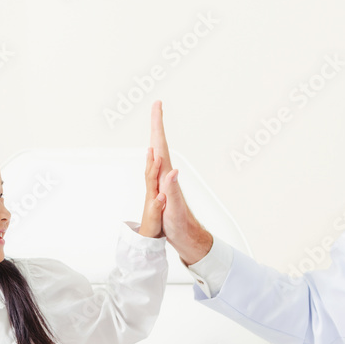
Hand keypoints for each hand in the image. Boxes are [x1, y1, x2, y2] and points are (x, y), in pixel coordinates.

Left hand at [138, 146, 165, 237]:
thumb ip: (158, 205)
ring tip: (152, 154)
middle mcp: (150, 194)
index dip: (154, 167)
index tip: (157, 156)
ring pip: (150, 176)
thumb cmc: (151, 228)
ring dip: (151, 164)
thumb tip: (161, 194)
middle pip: (149, 173)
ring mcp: (151, 196)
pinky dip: (154, 173)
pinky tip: (156, 172)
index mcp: (152, 196)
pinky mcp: (154, 199)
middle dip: (150, 160)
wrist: (147, 237)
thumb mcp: (155, 218)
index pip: (152, 178)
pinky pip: (153, 182)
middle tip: (151, 147)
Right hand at [150, 100, 212, 264]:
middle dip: (157, 124)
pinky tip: (156, 152)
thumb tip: (172, 170)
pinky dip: (156, 154)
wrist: (188, 237)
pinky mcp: (165, 187)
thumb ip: (171, 190)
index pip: (161, 146)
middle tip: (157, 106)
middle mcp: (167, 174)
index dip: (158, 126)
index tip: (157, 107)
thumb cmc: (181, 225)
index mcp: (167, 176)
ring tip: (156, 121)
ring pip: (160, 153)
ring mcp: (166, 180)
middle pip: (160, 143)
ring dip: (157, 136)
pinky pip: (159, 165)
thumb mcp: (174, 209)